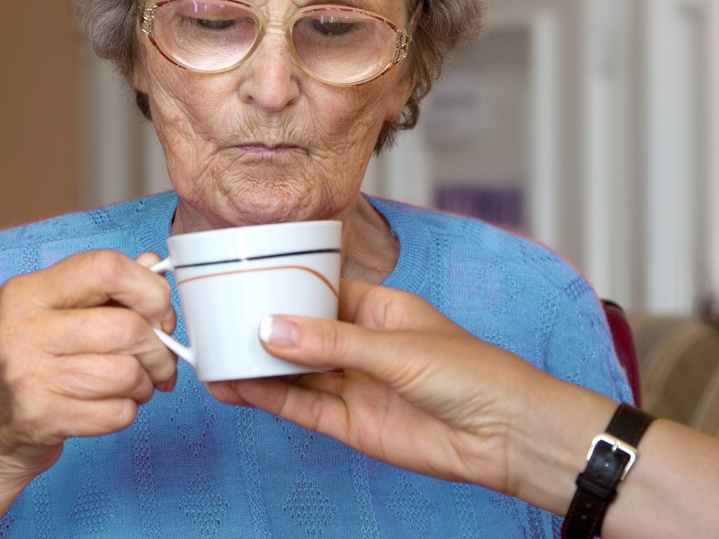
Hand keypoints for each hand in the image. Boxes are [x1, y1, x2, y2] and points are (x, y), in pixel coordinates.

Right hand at [0, 249, 178, 482]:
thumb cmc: (25, 365)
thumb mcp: (51, 314)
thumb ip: (103, 288)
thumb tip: (152, 266)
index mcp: (28, 292)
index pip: (105, 268)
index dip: (149, 288)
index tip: (160, 310)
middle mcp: (23, 329)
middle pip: (127, 327)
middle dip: (158, 349)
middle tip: (159, 360)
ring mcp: (28, 375)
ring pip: (127, 373)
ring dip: (144, 384)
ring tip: (134, 386)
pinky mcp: (40, 418)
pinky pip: (116, 412)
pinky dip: (126, 412)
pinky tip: (110, 407)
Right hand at [207, 279, 556, 498]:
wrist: (506, 435)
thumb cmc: (473, 374)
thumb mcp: (396, 348)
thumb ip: (332, 343)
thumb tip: (273, 329)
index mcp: (380, 309)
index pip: (321, 293)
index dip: (283, 289)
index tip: (241, 284)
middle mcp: (364, 346)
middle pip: (302, 335)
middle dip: (262, 332)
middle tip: (215, 327)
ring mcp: (357, 385)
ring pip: (297, 374)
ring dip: (258, 368)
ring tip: (213, 361)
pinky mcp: (354, 424)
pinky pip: (304, 407)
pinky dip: (272, 399)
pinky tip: (241, 389)